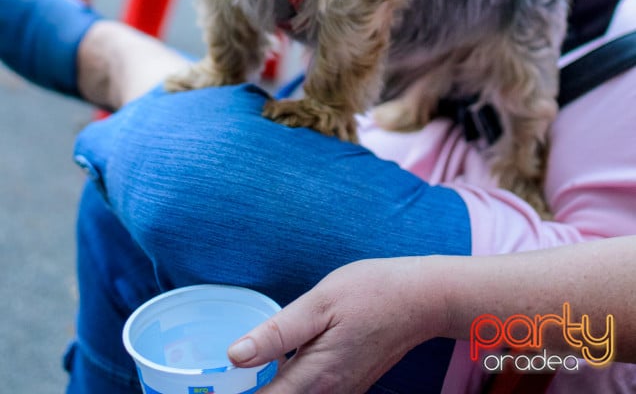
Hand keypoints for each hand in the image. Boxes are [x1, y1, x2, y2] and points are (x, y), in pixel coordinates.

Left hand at [227, 257, 446, 393]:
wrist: (421, 299)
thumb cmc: (371, 292)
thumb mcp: (320, 302)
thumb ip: (277, 333)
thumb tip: (234, 356)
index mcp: (314, 376)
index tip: (218, 387)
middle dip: (253, 392)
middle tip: (229, 378)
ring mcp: (342, 393)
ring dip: (273, 389)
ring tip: (249, 371)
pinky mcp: (350, 385)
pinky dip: (291, 385)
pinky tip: (282, 364)